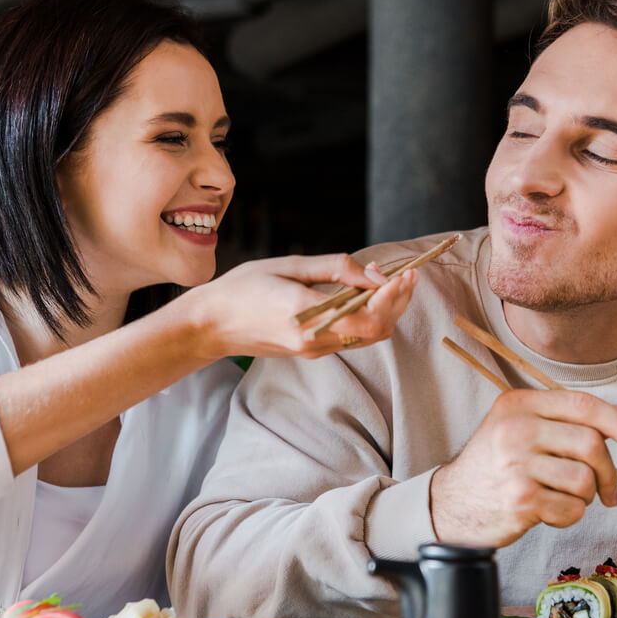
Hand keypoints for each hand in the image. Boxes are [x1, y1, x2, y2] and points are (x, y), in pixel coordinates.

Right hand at [183, 253, 417, 359]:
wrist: (210, 325)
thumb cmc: (243, 288)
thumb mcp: (289, 266)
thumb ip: (335, 269)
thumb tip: (374, 274)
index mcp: (308, 315)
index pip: (370, 317)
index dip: (394, 297)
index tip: (405, 274)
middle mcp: (315, 339)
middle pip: (378, 331)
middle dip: (398, 303)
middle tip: (406, 275)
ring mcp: (314, 349)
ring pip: (368, 336)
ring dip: (384, 310)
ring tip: (386, 280)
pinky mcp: (310, 350)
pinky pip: (350, 336)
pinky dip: (365, 315)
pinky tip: (362, 293)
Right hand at [430, 389, 616, 547]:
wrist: (451, 504)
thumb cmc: (495, 467)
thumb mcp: (515, 428)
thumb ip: (559, 422)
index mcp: (517, 405)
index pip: (582, 405)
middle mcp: (515, 430)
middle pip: (591, 443)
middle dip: (609, 472)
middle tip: (608, 491)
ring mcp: (516, 466)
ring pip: (585, 479)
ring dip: (586, 496)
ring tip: (562, 498)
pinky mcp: (520, 500)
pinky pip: (572, 509)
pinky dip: (570, 516)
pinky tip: (548, 512)